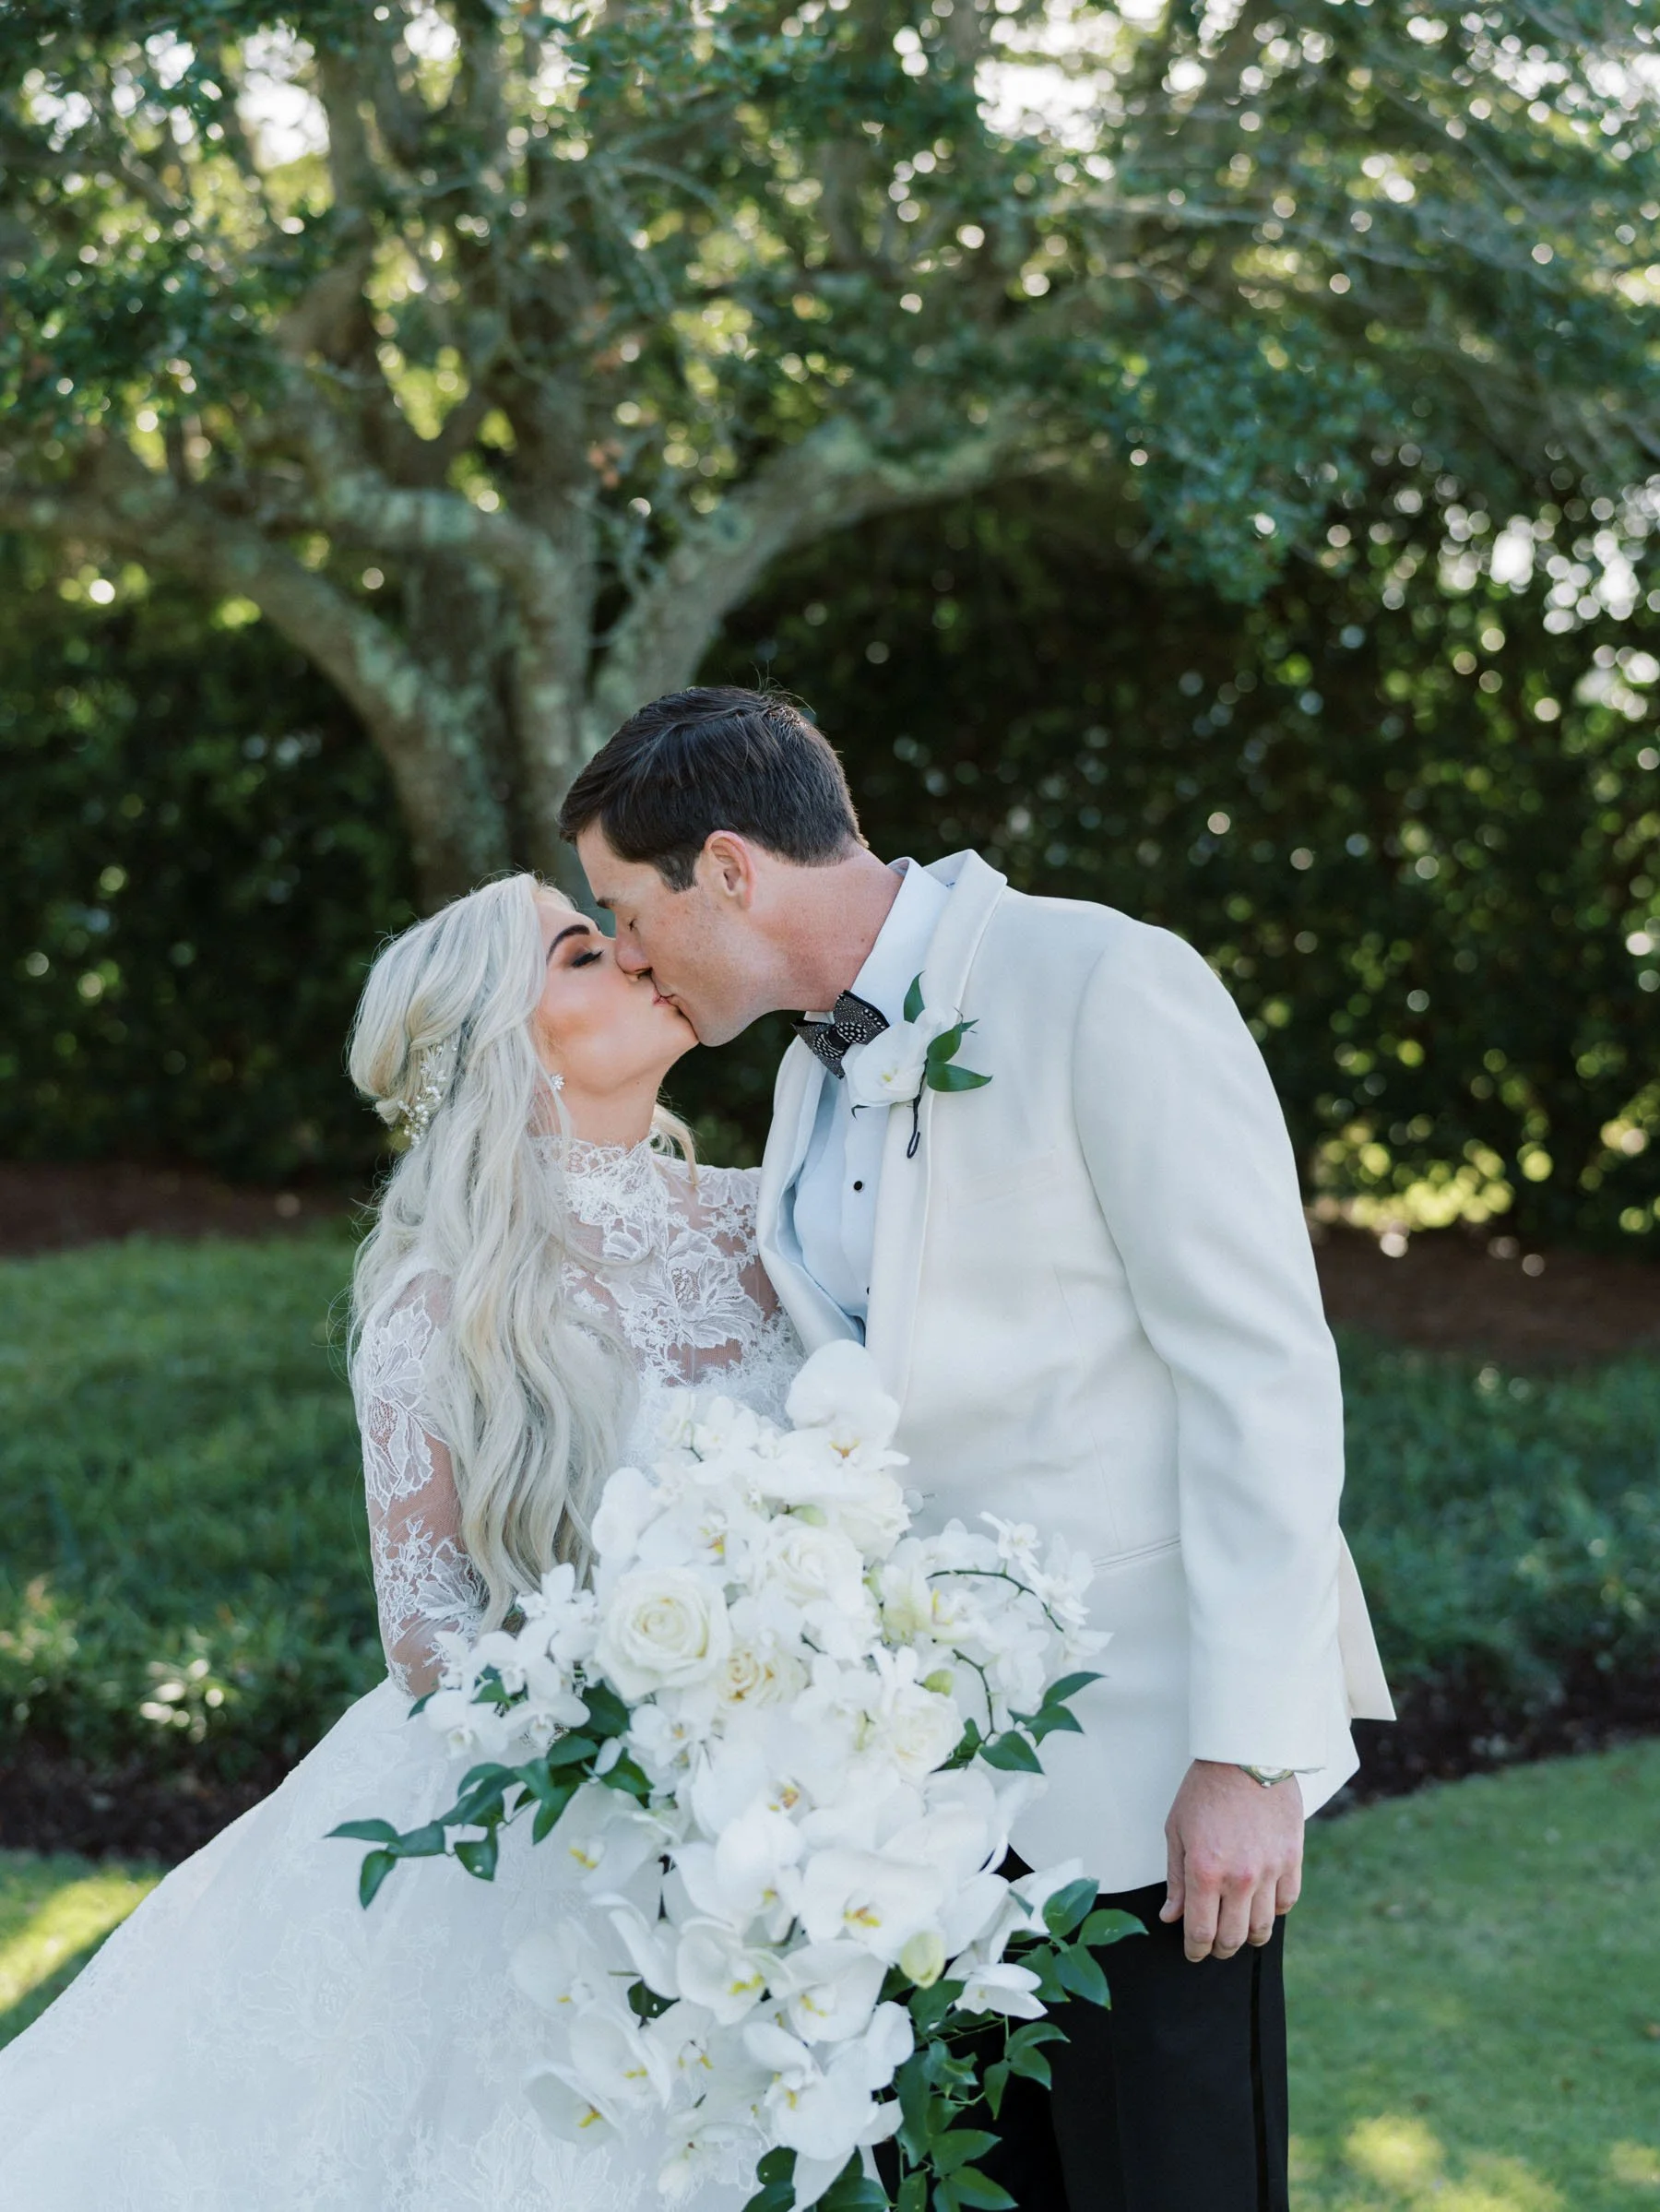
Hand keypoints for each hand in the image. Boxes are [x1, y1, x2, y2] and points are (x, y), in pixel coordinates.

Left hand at [1160, 1759, 1303, 1962]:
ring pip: (1262, 1927)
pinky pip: (1286, 1903)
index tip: (1193, 1953)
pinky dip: (1274, 1912)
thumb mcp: (1177, 1830)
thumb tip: (1171, 1916)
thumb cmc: (1205, 1790)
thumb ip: (1176, 1879)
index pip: (1200, 1932)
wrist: (1245, 1756)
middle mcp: (1239, 1878)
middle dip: (1219, 1949)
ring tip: (1239, 1932)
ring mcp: (1269, 1870)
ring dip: (1249, 1937)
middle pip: (1232, 1938)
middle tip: (1214, 1946)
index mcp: (1204, 1871)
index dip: (1195, 1950)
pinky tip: (1262, 1906)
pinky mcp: (1291, 1859)